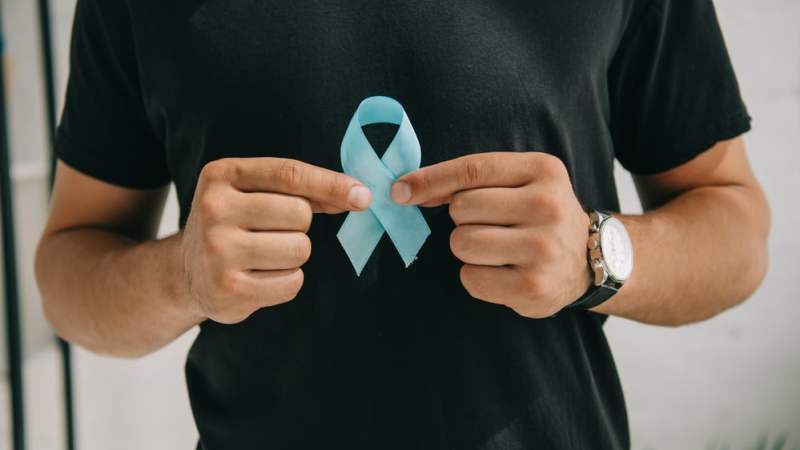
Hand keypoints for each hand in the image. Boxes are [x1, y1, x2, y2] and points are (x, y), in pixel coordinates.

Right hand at [181, 157, 371, 323]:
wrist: (186, 272)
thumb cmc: (234, 225)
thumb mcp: (254, 194)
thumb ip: (303, 191)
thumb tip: (357, 195)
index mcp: (221, 174)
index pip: (289, 174)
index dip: (331, 184)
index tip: (363, 195)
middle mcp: (214, 208)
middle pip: (299, 214)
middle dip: (300, 227)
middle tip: (273, 233)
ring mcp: (217, 250)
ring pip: (299, 249)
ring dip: (294, 256)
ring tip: (265, 256)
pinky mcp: (227, 288)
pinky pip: (291, 283)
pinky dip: (286, 282)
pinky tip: (260, 278)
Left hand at [391, 152, 591, 317]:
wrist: (590, 259)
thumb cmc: (539, 215)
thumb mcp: (520, 182)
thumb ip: (470, 180)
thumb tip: (409, 189)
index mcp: (543, 170)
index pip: (472, 169)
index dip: (429, 180)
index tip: (400, 191)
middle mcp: (547, 206)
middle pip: (461, 209)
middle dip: (462, 219)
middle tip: (491, 226)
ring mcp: (543, 249)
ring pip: (462, 243)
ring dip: (467, 249)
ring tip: (497, 250)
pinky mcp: (534, 287)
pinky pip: (470, 278)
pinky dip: (476, 277)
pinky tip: (503, 272)